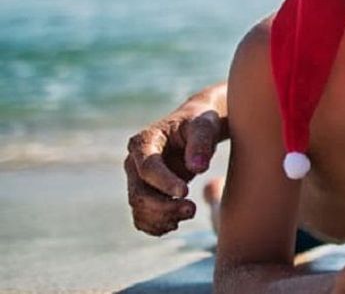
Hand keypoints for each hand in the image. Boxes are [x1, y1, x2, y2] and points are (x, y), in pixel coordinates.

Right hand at [125, 103, 225, 234]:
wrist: (196, 128)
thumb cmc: (200, 123)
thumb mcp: (205, 125)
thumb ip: (202, 143)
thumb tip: (198, 168)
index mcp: (144, 141)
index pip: (147, 168)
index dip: (164, 183)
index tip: (186, 192)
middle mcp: (134, 162)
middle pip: (139, 194)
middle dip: (164, 206)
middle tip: (192, 209)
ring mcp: (137, 180)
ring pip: (139, 208)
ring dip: (162, 218)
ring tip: (189, 212)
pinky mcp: (145, 193)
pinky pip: (142, 217)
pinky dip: (156, 225)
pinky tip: (176, 223)